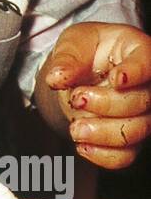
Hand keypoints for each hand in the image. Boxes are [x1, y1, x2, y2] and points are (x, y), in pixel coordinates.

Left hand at [42, 21, 150, 168]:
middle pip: (140, 102)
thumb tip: (57, 77)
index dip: (135, 72)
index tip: (117, 79)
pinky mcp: (131, 139)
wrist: (83, 72)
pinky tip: (82, 145)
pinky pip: (125, 157)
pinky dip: (102, 156)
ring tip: (74, 128)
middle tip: (76, 98)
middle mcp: (148, 85)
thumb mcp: (73, 42)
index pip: (146, 63)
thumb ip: (67, 57)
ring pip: (134, 132)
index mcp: (137, 52)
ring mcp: (143, 114)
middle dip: (105, 104)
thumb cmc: (85, 50)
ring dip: (100, 133)